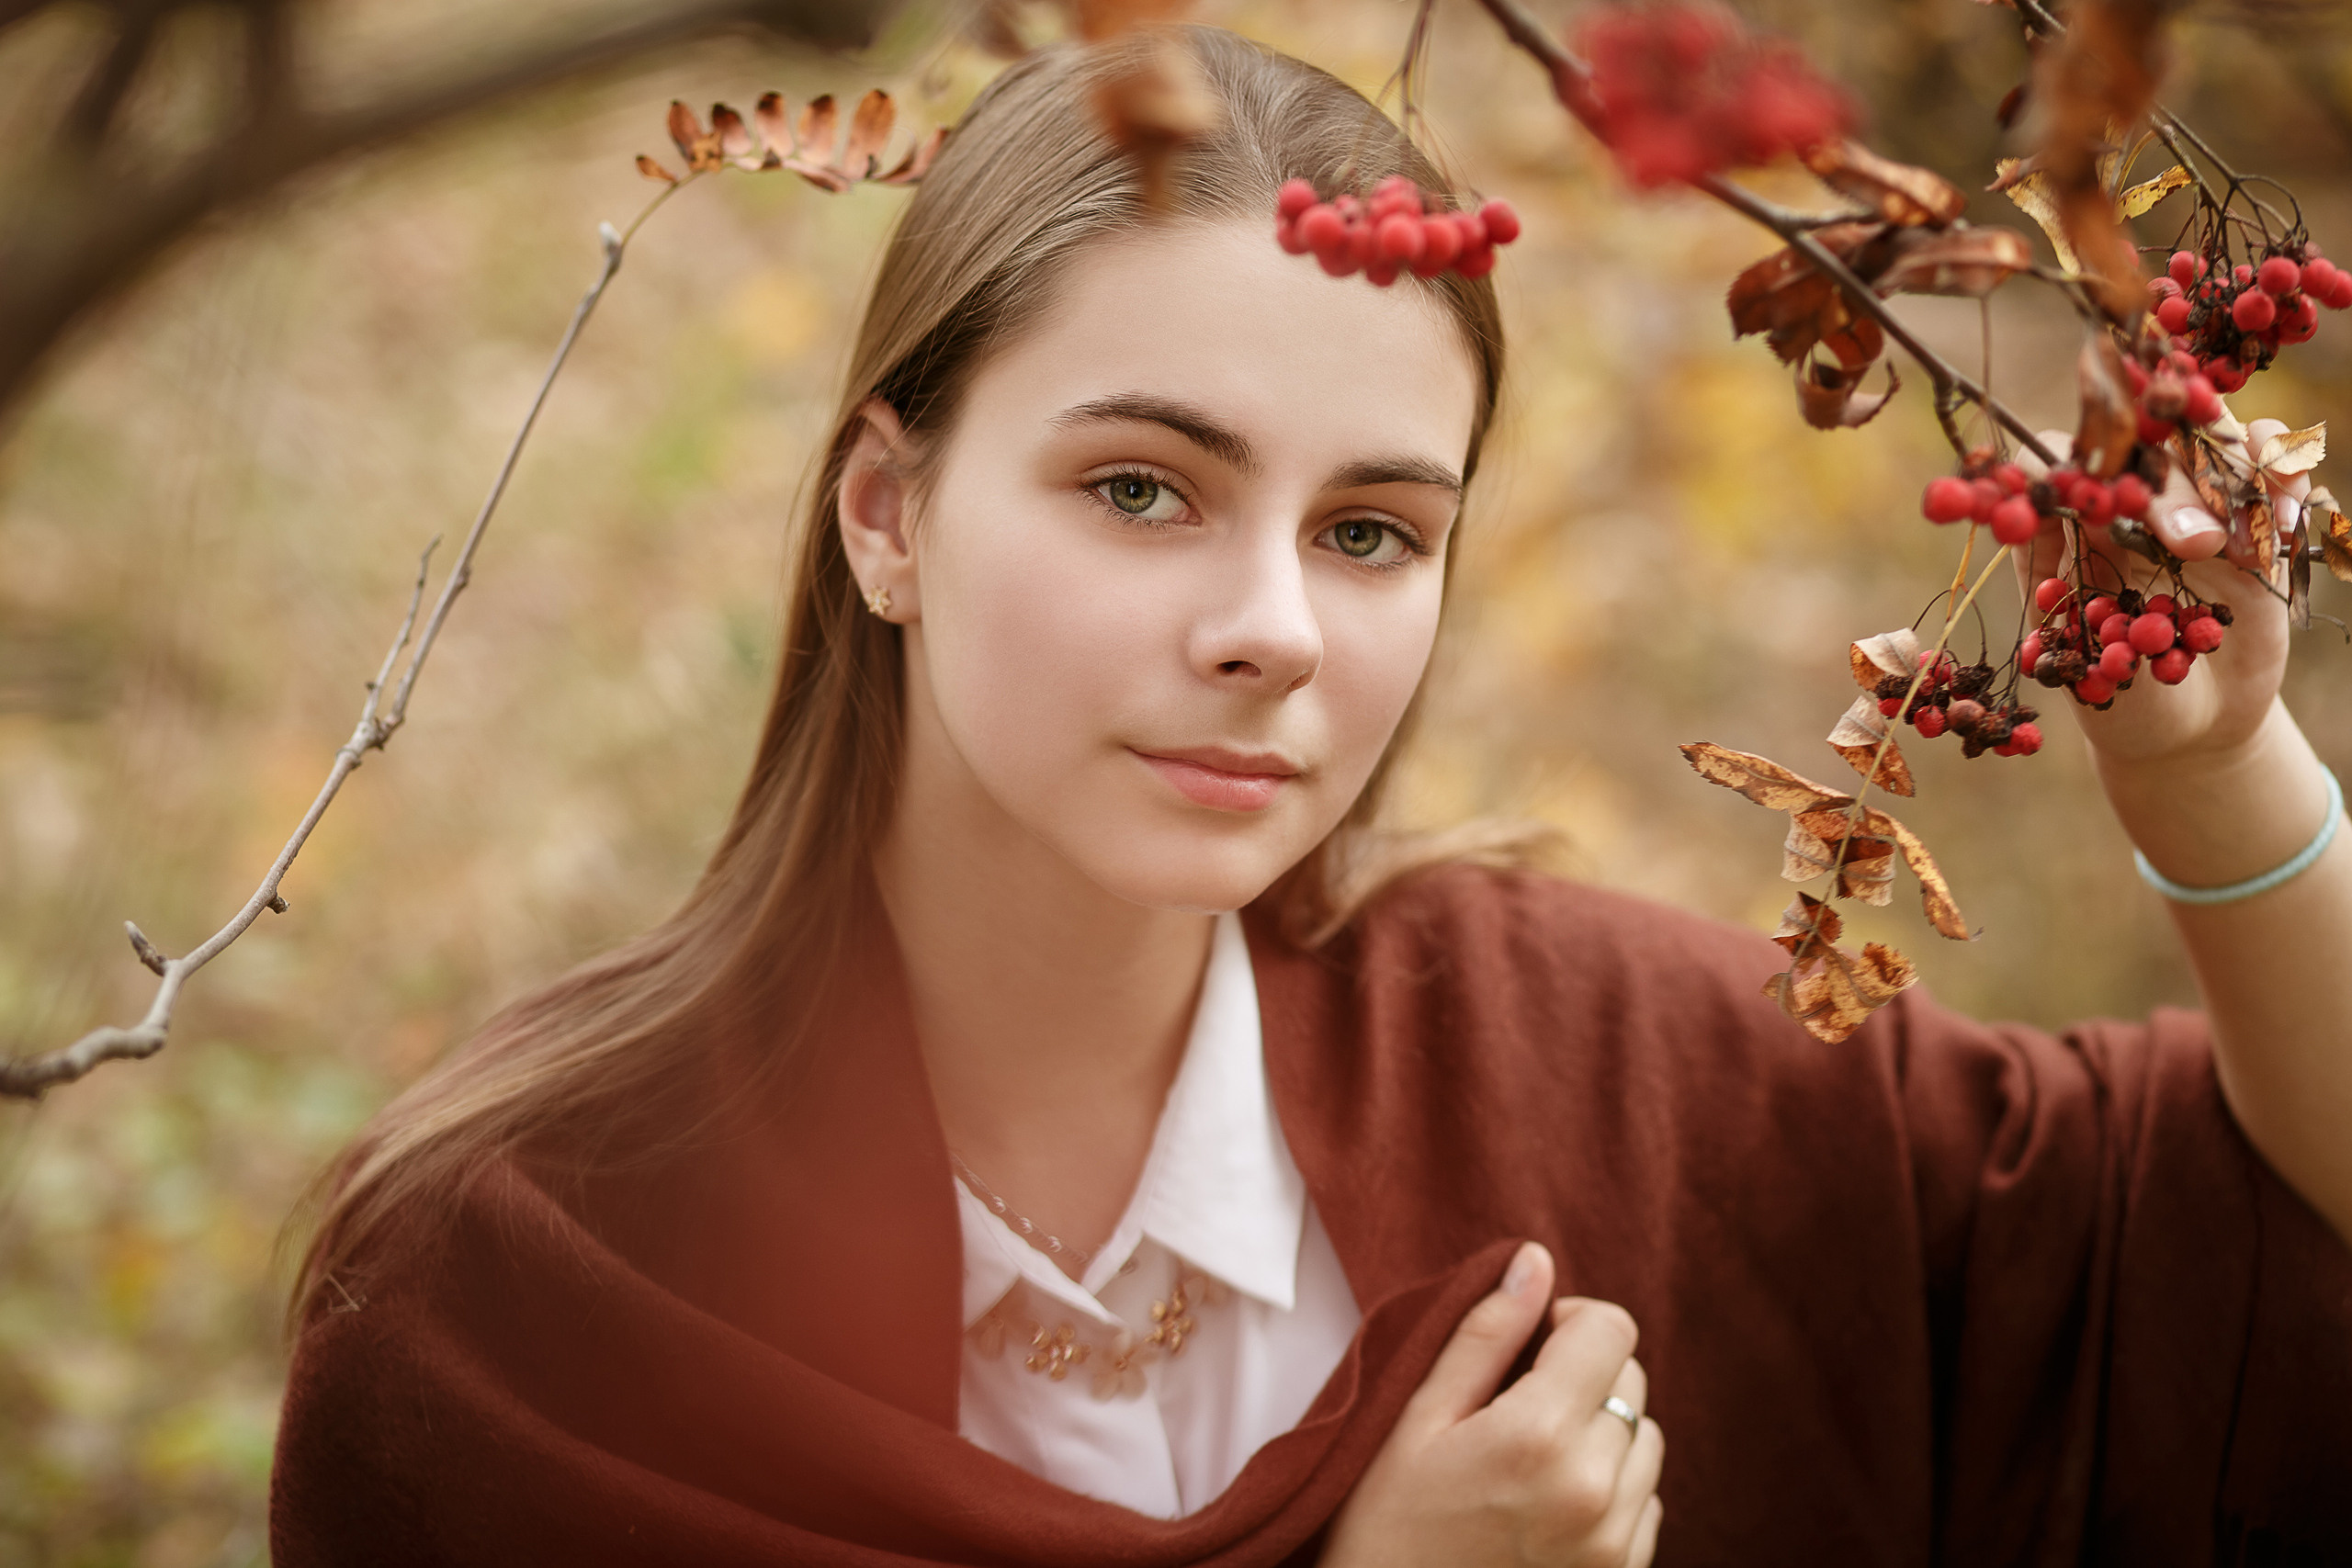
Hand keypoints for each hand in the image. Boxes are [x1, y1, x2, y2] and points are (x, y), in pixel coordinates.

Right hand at [1322, 1243, 1664, 1567]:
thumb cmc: (1384, 1526)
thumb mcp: (1414, 1419)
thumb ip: (1484, 1335)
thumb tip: (1534, 1262)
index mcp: (1538, 1436)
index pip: (1612, 1329)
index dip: (1570, 1319)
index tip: (1530, 1341)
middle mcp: (1593, 1489)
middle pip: (1633, 1377)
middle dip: (1582, 1372)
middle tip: (1515, 1403)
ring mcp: (1615, 1543)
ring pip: (1647, 1438)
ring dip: (1602, 1429)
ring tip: (1531, 1458)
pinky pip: (1647, 1501)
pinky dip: (1611, 1486)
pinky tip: (1547, 1503)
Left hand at [2016, 427, 2292, 769]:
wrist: (2190, 731)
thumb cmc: (2120, 702)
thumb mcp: (2086, 668)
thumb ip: (2080, 611)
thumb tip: (2086, 551)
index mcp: (2061, 533)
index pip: (2049, 464)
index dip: (2069, 470)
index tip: (2098, 503)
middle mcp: (2122, 506)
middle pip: (2140, 451)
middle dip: (2168, 493)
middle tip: (2193, 547)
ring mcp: (2190, 504)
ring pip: (2209, 439)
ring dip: (2232, 476)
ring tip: (2239, 549)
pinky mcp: (2251, 517)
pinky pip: (2271, 464)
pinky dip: (2283, 474)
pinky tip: (2281, 521)